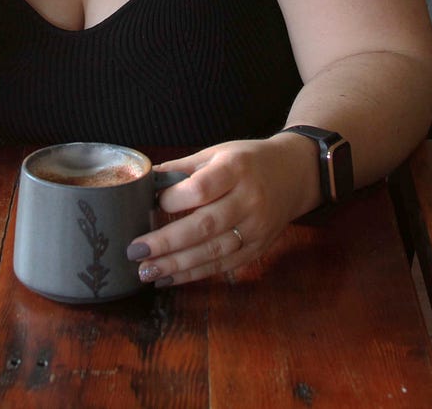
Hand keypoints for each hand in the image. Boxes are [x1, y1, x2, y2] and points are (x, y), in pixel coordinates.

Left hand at [125, 134, 315, 287]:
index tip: (152, 203)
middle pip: (205, 225)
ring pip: (213, 251)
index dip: (174, 199)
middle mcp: (249, 199)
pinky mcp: (258, 248)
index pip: (202, 188)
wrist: (295, 173)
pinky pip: (223, 265)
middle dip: (167, 242)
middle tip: (135, 252)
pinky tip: (169, 278)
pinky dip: (194, 274)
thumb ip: (182, 168)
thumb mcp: (217, 152)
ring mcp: (256, 227)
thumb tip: (144, 181)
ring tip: (146, 272)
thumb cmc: (249, 161)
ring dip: (176, 265)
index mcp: (236, 169)